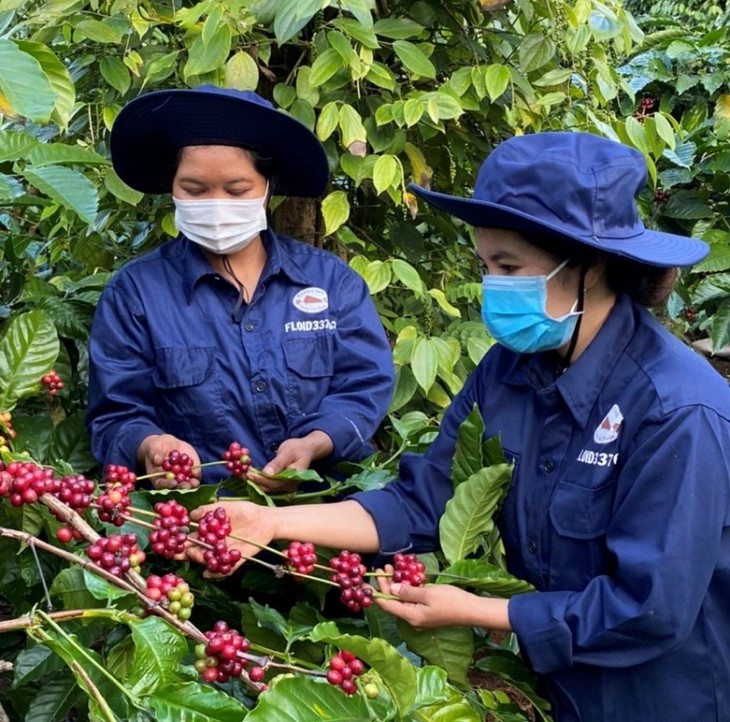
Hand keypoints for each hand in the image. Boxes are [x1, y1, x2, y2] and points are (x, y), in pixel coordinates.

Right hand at [137, 434, 200, 488]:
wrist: (166, 443)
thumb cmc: (155, 448)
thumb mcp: (153, 449)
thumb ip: (155, 455)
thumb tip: (158, 461)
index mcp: (158, 478)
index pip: (161, 484)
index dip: (167, 485)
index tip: (173, 483)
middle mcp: (170, 480)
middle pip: (176, 487)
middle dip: (182, 487)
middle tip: (186, 486)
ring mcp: (181, 475)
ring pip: (187, 483)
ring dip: (191, 484)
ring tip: (194, 482)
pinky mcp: (190, 469)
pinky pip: (195, 473)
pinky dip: (196, 473)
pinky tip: (196, 471)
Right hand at [185, 500, 275, 576]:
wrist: (267, 519)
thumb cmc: (246, 511)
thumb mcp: (225, 507)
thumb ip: (207, 510)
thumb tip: (191, 515)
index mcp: (209, 533)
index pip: (190, 538)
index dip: (178, 540)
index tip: (167, 539)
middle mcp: (214, 545)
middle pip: (194, 552)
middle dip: (183, 553)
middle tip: (176, 552)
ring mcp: (224, 553)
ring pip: (207, 561)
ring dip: (199, 559)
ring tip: (194, 554)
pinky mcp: (236, 559)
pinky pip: (225, 569)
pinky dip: (216, 572)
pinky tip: (207, 572)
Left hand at [247, 431, 332, 492]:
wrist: (306, 450)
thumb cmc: (297, 448)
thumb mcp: (287, 452)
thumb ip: (278, 463)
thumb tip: (266, 473)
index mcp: (295, 477)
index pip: (275, 482)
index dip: (260, 479)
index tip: (248, 473)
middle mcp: (291, 485)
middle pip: (270, 488)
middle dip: (256, 482)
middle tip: (243, 474)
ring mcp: (287, 486)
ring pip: (269, 488)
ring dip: (256, 483)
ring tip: (244, 475)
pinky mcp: (283, 485)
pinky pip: (270, 486)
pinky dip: (260, 482)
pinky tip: (252, 477)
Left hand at [374, 565, 510, 630]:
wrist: (471, 609)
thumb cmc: (451, 601)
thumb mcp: (428, 593)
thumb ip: (408, 591)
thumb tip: (392, 589)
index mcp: (411, 616)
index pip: (387, 605)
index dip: (377, 593)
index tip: (369, 580)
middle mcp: (413, 618)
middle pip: (394, 601)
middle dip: (387, 584)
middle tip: (383, 567)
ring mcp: (420, 615)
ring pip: (402, 599)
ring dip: (397, 584)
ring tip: (393, 567)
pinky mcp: (426, 611)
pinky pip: (412, 599)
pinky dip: (407, 588)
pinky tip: (407, 576)